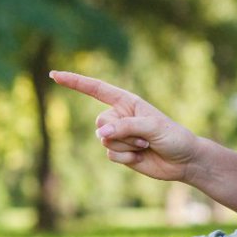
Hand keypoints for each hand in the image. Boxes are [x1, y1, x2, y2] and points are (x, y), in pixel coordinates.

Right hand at [50, 70, 200, 182]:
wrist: (183, 161)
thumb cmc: (173, 137)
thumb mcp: (151, 127)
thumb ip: (125, 127)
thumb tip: (100, 135)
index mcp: (127, 101)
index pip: (96, 89)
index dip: (74, 81)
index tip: (54, 75)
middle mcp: (119, 116)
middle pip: (100, 122)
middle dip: (120, 132)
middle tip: (144, 137)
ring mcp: (118, 135)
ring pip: (104, 141)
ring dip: (126, 146)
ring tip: (145, 146)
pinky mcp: (120, 153)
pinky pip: (110, 155)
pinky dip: (127, 159)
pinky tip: (142, 157)